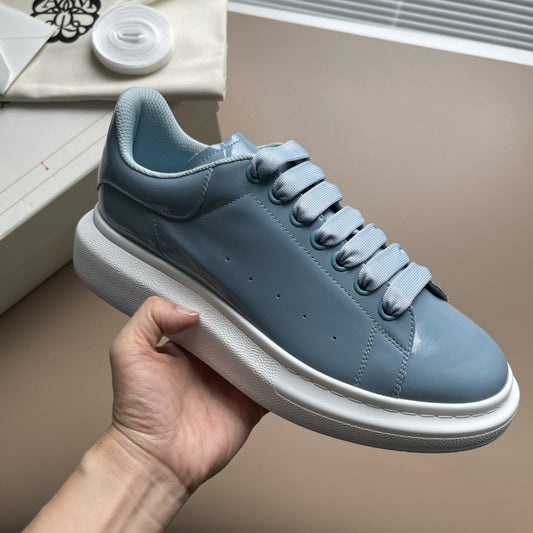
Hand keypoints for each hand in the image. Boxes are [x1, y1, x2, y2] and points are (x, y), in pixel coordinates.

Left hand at [108, 296, 266, 493]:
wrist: (156, 460)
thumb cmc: (137, 413)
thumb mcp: (128, 352)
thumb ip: (150, 318)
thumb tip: (190, 310)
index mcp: (186, 346)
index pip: (208, 316)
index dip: (219, 305)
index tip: (231, 294)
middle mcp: (211, 362)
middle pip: (237, 333)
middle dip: (249, 322)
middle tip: (259, 310)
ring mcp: (232, 383)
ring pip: (258, 355)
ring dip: (268, 346)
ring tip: (277, 331)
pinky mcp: (249, 404)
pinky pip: (272, 385)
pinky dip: (281, 376)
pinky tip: (285, 363)